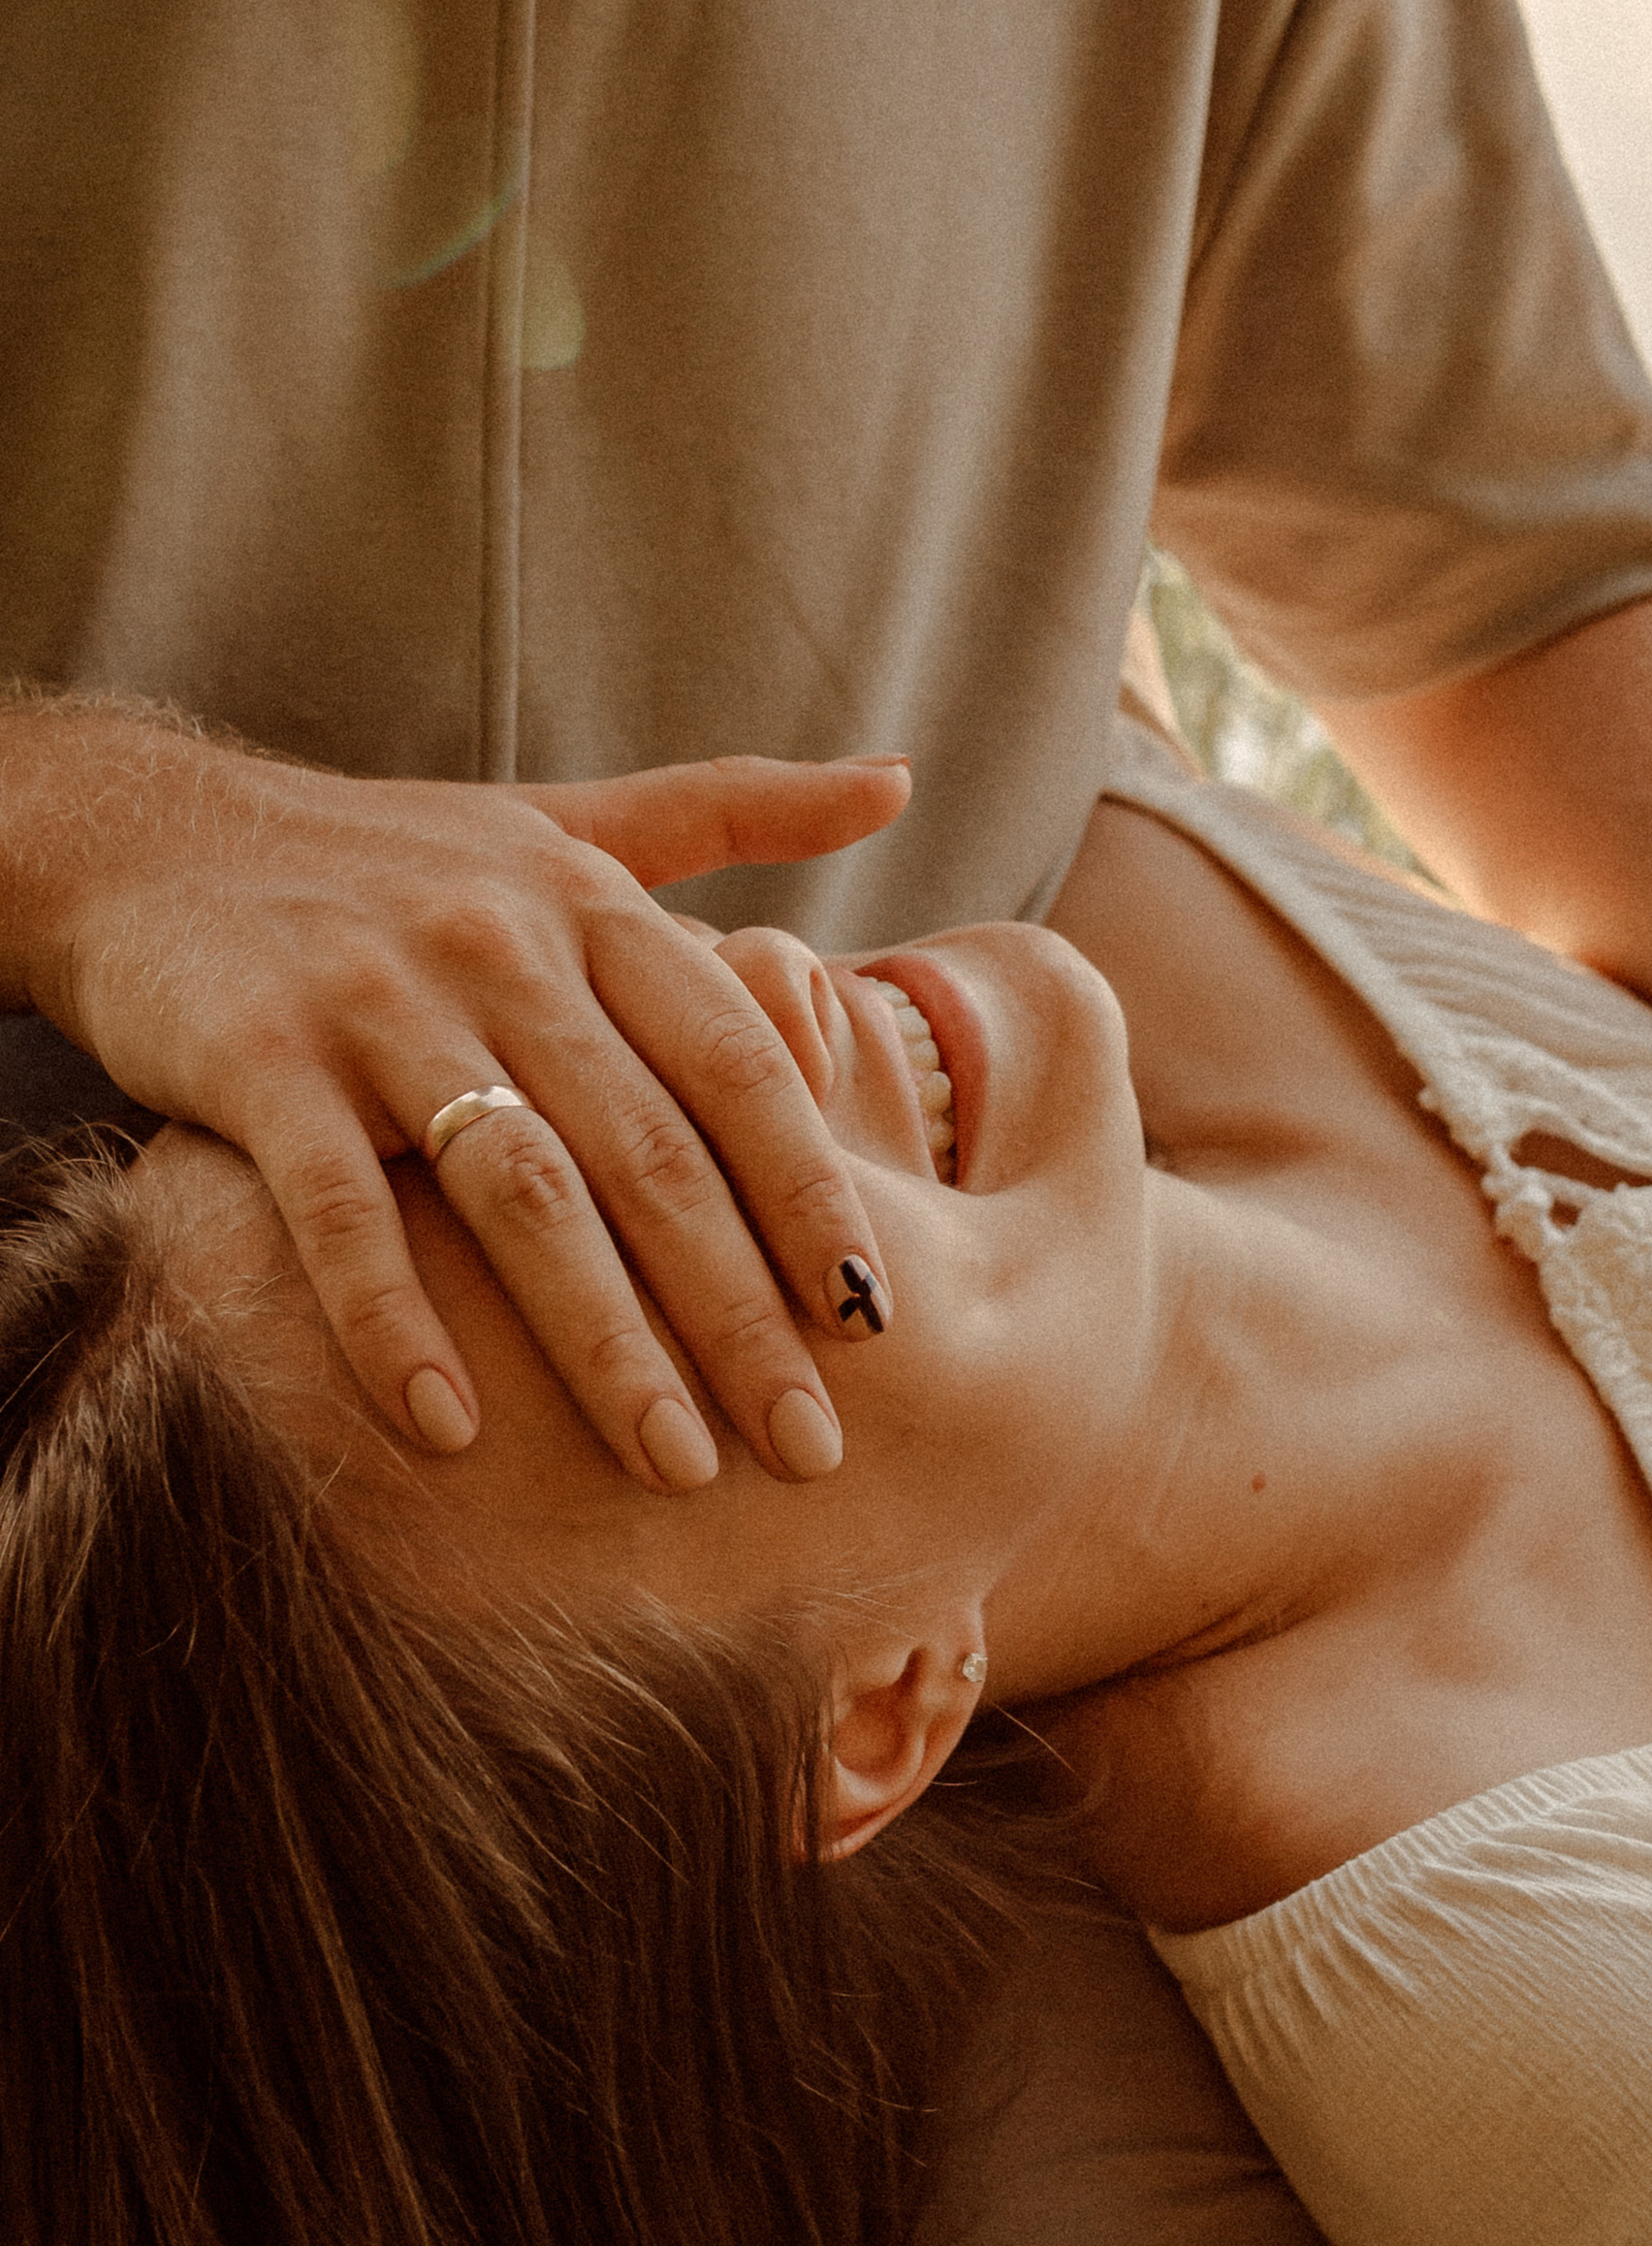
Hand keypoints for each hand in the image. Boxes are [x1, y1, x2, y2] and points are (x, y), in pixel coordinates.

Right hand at [20, 713, 911, 1488]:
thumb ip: (735, 810)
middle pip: (651, 1151)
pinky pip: (338, 1211)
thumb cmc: (397, 854)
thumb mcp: (571, 817)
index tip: (876, 1322)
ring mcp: (380, 1002)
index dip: (812, 1191)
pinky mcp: (260, 1058)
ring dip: (605, 1342)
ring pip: (521, 1192)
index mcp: (592, 904)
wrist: (156, 831)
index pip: (736, 1063)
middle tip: (809, 1446)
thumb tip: (902, 780)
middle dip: (739, 1311)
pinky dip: (394, 1323)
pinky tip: (449, 1432)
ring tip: (673, 1465)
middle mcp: (503, 947)